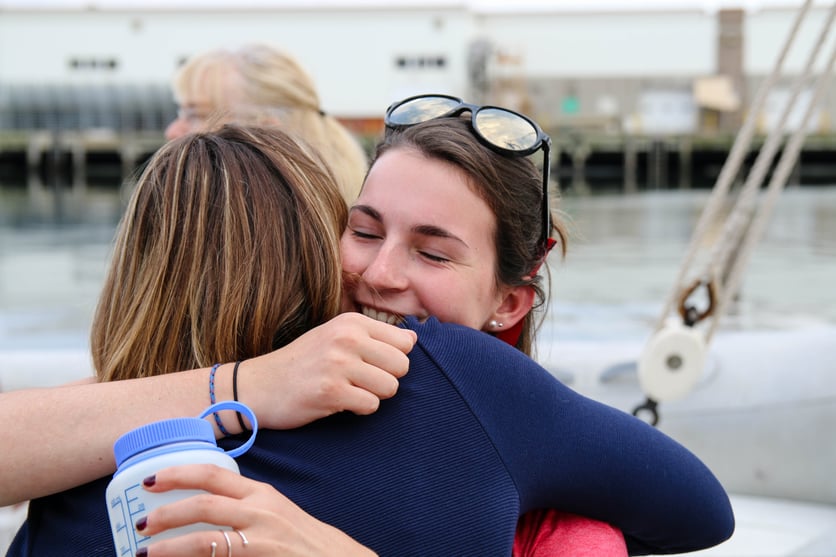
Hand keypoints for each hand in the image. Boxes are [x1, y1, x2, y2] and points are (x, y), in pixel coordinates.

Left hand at [137, 464, 376, 556]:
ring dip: (169, 546)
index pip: (215, 474)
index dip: (179, 473)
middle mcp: (261, 512)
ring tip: (144, 552)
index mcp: (262, 494)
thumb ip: (244, 510)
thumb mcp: (276, 515)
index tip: (151, 478)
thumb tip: (202, 512)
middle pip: (204, 504)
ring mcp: (261, 540)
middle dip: (166, 511)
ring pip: (204, 540)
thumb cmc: (305, 542)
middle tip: (139, 522)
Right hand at [241, 312, 416, 429]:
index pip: (405, 342)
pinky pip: (371, 406)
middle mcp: (346, 338)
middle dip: (387, 379)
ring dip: (373, 396)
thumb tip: (414, 339)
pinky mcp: (330, 392)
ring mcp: (338, 364)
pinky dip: (359, 410)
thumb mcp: (335, 336)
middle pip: (402, 366)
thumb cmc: (302, 363)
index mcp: (351, 322)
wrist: (258, 386)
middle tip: (362, 383)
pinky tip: (339, 403)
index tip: (372, 365)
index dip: (394, 359)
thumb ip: (373, 336)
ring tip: (350, 392)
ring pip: (390, 387)